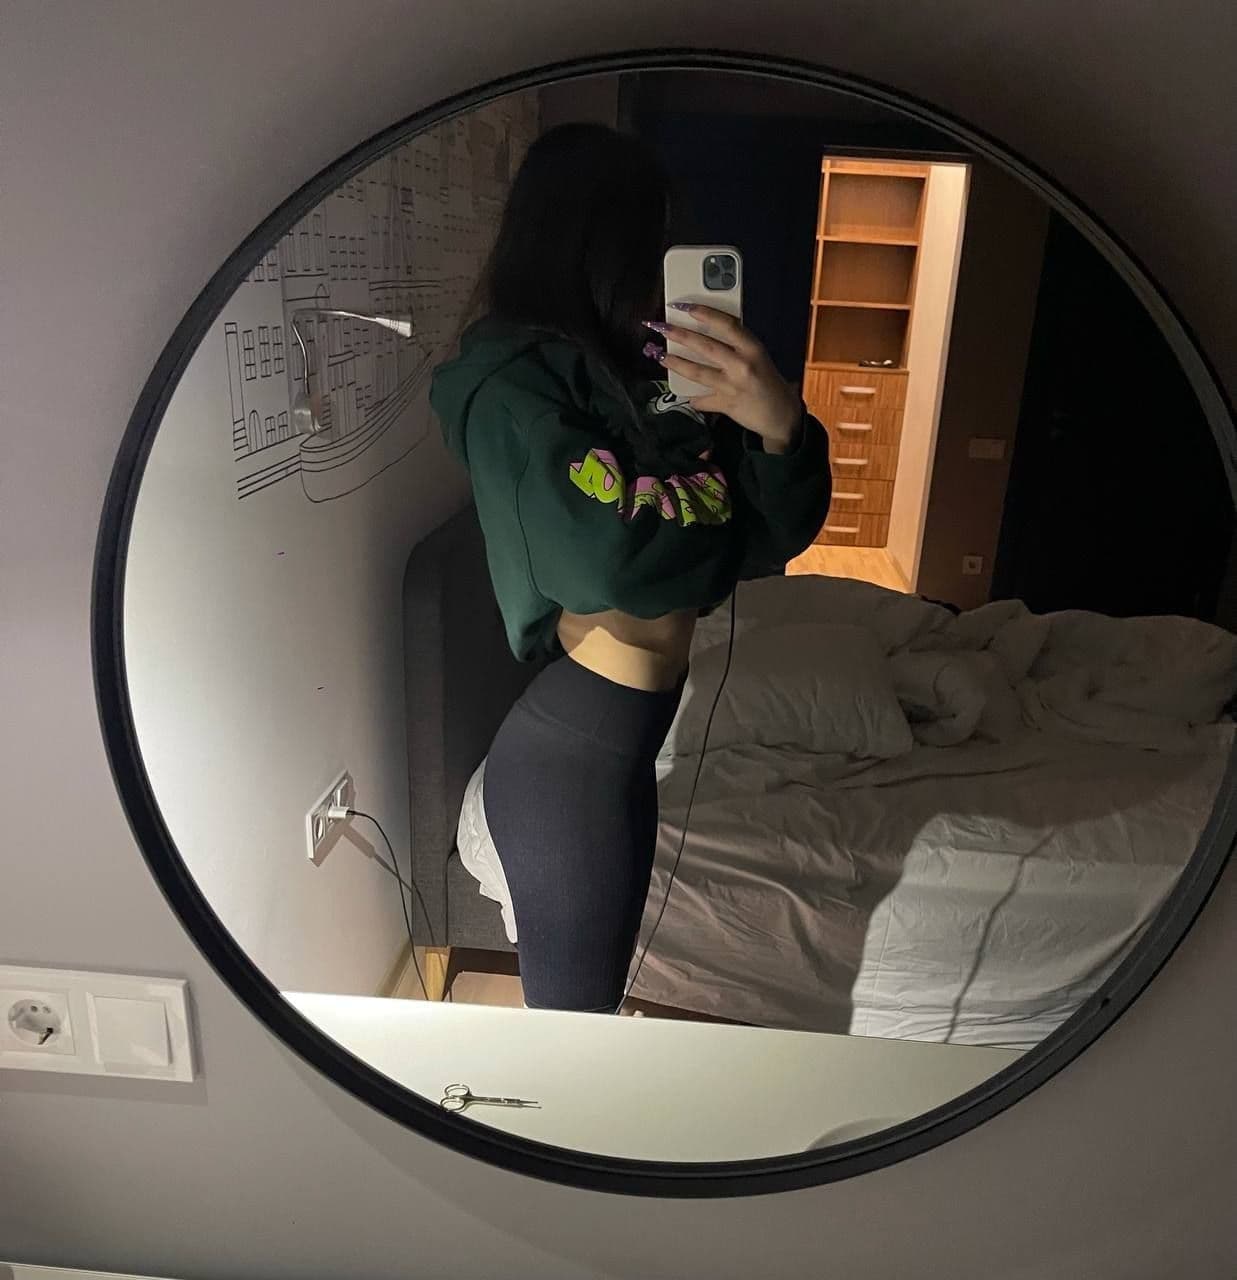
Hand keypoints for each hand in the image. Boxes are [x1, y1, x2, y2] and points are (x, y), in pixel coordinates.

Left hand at [644, 305, 801, 450]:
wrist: (781, 414)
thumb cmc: (767, 380)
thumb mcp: (757, 355)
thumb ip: (736, 344)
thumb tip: (705, 330)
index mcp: (752, 348)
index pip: (726, 324)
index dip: (704, 313)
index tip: (684, 306)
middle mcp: (742, 365)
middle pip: (705, 346)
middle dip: (680, 335)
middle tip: (661, 327)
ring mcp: (733, 386)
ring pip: (697, 372)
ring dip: (676, 363)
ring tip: (660, 356)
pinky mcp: (726, 405)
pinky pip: (702, 399)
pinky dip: (693, 397)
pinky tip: (687, 394)